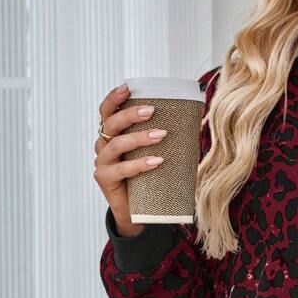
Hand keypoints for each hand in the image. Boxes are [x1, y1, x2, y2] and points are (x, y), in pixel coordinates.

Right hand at [94, 83, 167, 233]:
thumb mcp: (154, 152)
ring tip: (162, 135)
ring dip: (139, 138)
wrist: (137, 210)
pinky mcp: (105, 180)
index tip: (128, 87)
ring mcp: (102, 163)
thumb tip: (195, 120)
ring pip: (116, 145)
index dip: (114, 98)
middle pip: (110, 124)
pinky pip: (120, 169)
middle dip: (130, 115)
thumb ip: (162, 137)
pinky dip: (139, 164)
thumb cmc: (148, 176)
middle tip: (152, 111)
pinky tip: (156, 161)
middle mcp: (103, 146)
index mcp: (112, 134)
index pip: (107, 111)